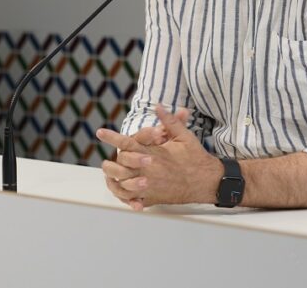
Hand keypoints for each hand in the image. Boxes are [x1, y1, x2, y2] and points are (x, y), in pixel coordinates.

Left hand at [97, 106, 220, 209]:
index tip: (100, 132)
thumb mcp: (184, 136)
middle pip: (120, 167)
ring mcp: (150, 186)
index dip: (112, 137)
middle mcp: (148, 170)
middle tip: (105, 162)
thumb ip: (169, 121)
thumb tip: (158, 106)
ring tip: (109, 177)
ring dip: (114, 181)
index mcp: (153, 154)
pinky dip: (127, 198)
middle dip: (110, 164)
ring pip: (124, 185)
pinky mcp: (154, 198)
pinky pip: (135, 200)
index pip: (128, 143)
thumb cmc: (195, 158)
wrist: (206, 182)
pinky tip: (123, 194)